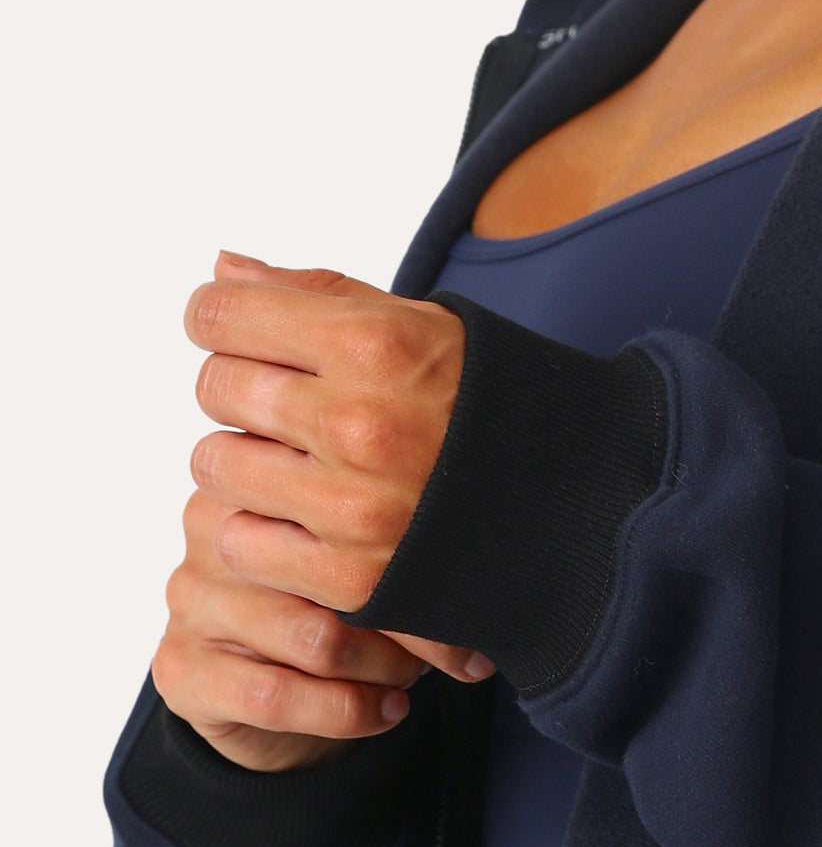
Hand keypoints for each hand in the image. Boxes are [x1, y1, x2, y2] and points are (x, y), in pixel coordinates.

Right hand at [153, 489, 435, 771]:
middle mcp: (212, 532)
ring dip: (383, 666)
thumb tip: (461, 557)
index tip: (448, 584)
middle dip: (398, 616)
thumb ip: (391, 542)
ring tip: (411, 674)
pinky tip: (386, 710)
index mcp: (260, 482)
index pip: (342, 508)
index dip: (405, 554)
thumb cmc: (331, 609)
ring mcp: (191, 601)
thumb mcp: (363, 562)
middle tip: (432, 639)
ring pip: (314, 638)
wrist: (273, 700)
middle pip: (333, 572)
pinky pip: (274, 695)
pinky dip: (347, 710)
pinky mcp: (182, 669)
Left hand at [184, 250, 493, 680]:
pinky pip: (240, 543)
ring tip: (294, 466)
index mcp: (374, 343)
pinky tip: (300, 522)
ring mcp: (351, 506)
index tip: (236, 333)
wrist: (581, 507)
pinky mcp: (350, 577)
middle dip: (238, 389)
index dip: (220, 320)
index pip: (222, 314)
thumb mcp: (420, 324)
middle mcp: (358, 422)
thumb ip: (316, 295)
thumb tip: (220, 269)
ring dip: (244, 463)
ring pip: (216, 467)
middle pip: (215, 387)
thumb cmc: (490, 405)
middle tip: (281, 406)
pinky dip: (259, 532)